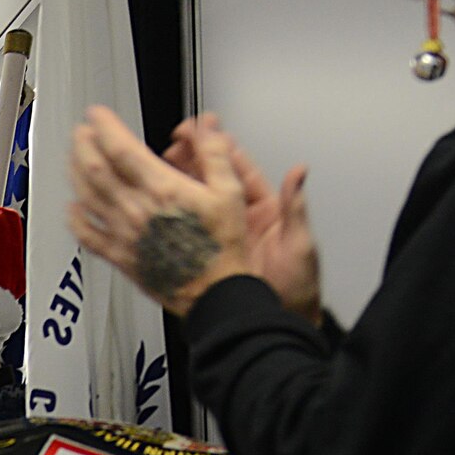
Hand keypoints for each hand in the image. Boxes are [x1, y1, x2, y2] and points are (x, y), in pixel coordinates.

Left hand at [68, 106, 252, 317]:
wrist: (214, 293)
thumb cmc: (222, 250)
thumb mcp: (230, 193)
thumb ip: (215, 155)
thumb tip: (207, 130)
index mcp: (162, 190)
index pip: (120, 148)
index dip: (104, 126)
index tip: (97, 115)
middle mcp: (137, 210)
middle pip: (96, 169)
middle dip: (84, 144)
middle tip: (82, 131)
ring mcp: (125, 234)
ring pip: (87, 197)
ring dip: (75, 173)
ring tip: (74, 158)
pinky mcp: (121, 257)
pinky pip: (89, 237)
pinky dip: (75, 221)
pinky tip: (72, 209)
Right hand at [167, 119, 321, 324]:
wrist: (277, 325)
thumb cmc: (296, 290)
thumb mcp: (299, 245)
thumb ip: (295, 207)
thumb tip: (299, 171)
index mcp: (263, 210)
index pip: (238, 167)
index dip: (219, 145)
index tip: (202, 129)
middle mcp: (240, 220)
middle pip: (212, 178)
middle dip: (191, 158)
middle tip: (171, 146)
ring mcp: (222, 237)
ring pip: (196, 201)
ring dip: (178, 183)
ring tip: (157, 168)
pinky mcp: (207, 257)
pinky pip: (187, 231)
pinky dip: (172, 218)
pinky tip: (156, 208)